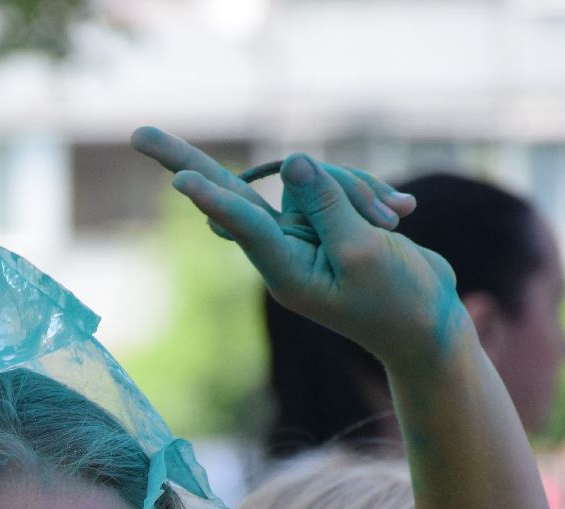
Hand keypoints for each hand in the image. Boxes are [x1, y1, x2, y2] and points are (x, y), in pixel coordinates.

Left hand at [131, 129, 467, 369]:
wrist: (427, 320)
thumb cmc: (399, 300)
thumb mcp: (366, 253)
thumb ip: (328, 206)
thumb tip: (290, 162)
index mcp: (284, 272)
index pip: (244, 226)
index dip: (215, 199)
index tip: (179, 182)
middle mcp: (281, 248)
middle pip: (227, 193)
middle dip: (184, 162)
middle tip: (136, 133)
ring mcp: (300, 230)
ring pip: (314, 178)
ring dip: (359, 189)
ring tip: (394, 220)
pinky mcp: (323, 216)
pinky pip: (338, 181)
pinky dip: (372, 191)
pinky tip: (402, 213)